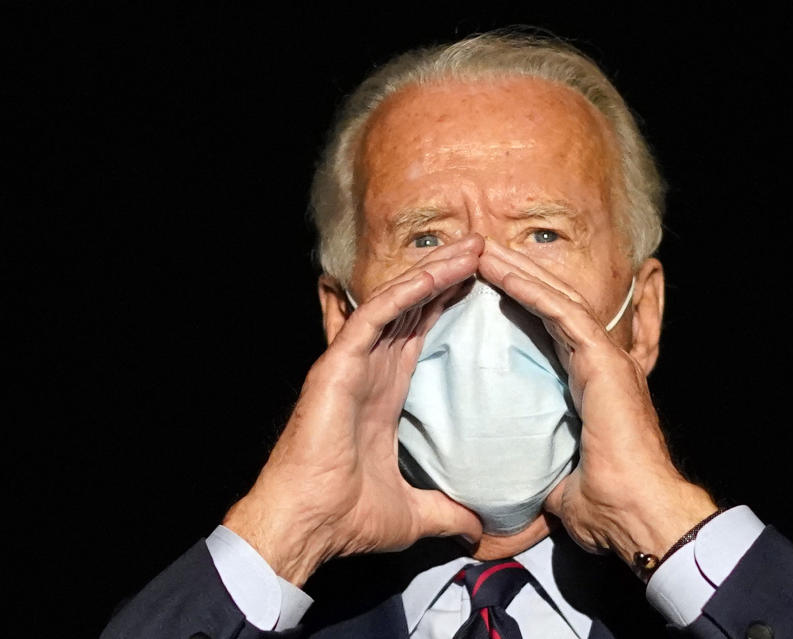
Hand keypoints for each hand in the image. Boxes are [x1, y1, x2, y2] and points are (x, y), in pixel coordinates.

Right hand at [223, 235, 485, 585]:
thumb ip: (446, 512)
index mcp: (385, 393)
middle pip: (413, 309)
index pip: (420, 336)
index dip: (447, 306)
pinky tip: (437, 274)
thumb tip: (478, 529)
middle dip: (447, 276)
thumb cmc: (346, 517)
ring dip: (435, 272)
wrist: (308, 525)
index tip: (482, 284)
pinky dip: (405, 292)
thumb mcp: (413, 513)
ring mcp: (352, 362)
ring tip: (472, 248)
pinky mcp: (338, 363)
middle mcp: (370, 370)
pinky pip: (374, 316)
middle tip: (484, 249)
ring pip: (397, 303)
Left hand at [478, 238, 716, 564]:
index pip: (552, 333)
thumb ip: (542, 462)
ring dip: (518, 273)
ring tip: (483, 251)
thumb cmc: (606, 506)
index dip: (522, 307)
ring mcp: (607, 359)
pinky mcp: (604, 361)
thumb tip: (517, 475)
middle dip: (517, 277)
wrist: (639, 515)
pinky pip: (561, 313)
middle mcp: (602, 364)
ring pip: (557, 300)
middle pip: (553, 306)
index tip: (486, 291)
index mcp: (592, 386)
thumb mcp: (559, 479)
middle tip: (481, 255)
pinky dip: (528, 288)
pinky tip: (499, 271)